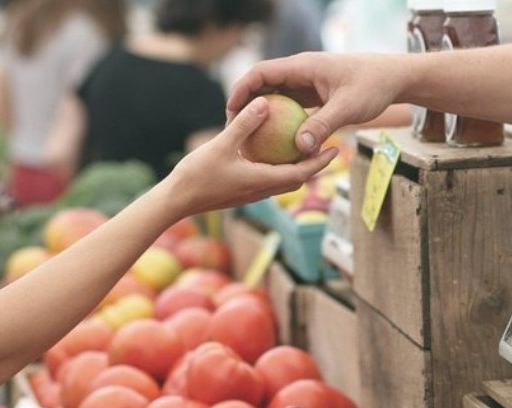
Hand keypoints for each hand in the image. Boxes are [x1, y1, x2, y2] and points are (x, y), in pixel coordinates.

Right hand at [167, 96, 338, 218]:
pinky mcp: (241, 192)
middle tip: (328, 146)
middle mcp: (261, 190)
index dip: (320, 162)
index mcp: (263, 181)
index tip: (336, 149)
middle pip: (297, 179)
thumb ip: (244, 124)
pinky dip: (277, 167)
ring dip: (297, 167)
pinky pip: (267, 179)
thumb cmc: (197, 175)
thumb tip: (265, 102)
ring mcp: (251, 193)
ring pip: (282, 181)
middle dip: (314, 165)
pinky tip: (272, 152)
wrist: (176, 201)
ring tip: (304, 147)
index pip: (301, 173)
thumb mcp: (221, 145)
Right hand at [226, 52, 405, 154]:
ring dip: (263, 115)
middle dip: (246, 104)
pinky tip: (276, 144)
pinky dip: (281, 122)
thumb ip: (323, 125)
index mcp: (303, 67)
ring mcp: (307, 84)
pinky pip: (291, 108)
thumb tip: (299, 148)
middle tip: (233, 129)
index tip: (230, 110)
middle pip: (263, 85)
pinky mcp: (314, 96)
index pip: (262, 73)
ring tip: (249, 138)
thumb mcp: (348, 108)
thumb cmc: (373, 87)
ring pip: (276, 97)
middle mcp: (301, 73)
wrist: (393, 78)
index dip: (242, 89)